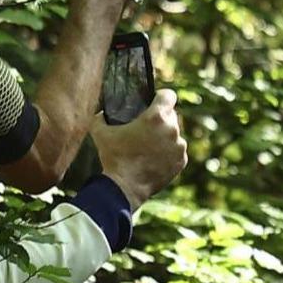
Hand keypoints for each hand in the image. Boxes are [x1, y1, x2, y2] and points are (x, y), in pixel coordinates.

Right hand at [92, 89, 185, 206]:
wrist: (125, 187)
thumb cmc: (113, 157)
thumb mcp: (101, 132)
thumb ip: (101, 116)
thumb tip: (102, 113)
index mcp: (156, 117)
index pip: (168, 95)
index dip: (160, 97)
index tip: (154, 102)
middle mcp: (172, 129)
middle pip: (171, 115)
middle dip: (159, 119)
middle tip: (145, 128)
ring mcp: (179, 146)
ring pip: (174, 134)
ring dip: (164, 136)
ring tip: (147, 146)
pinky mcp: (182, 160)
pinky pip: (176, 150)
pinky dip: (168, 152)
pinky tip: (153, 157)